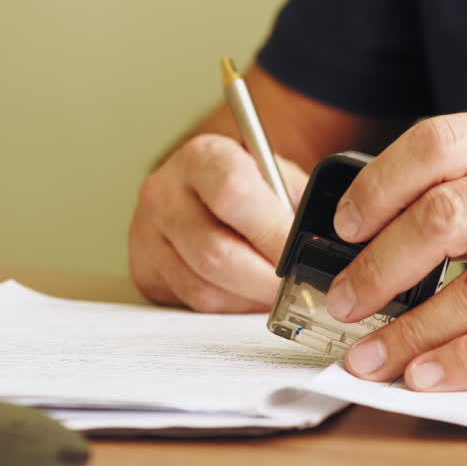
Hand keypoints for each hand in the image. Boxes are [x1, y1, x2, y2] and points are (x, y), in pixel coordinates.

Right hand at [129, 133, 307, 311]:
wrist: (206, 189)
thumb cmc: (251, 185)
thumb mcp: (279, 178)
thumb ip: (299, 205)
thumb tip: (322, 245)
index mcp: (203, 157)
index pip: (233, 194)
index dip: (273, 233)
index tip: (300, 255)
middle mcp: (164, 191)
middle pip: (215, 252)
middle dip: (265, 280)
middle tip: (296, 288)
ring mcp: (146, 233)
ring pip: (204, 287)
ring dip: (248, 300)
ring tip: (276, 292)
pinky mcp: (143, 270)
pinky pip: (191, 304)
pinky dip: (229, 307)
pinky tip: (247, 295)